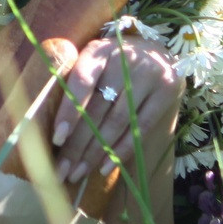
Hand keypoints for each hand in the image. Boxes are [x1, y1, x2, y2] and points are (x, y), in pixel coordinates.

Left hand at [49, 34, 180, 188]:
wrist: (158, 52)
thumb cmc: (114, 64)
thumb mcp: (93, 64)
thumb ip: (76, 88)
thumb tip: (55, 134)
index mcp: (99, 50)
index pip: (81, 82)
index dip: (69, 111)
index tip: (56, 140)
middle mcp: (125, 58)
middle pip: (97, 108)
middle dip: (77, 143)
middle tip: (61, 170)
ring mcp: (149, 74)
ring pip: (118, 121)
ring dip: (96, 152)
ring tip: (78, 173)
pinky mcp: (167, 90)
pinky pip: (141, 127)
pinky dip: (121, 149)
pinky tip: (104, 167)